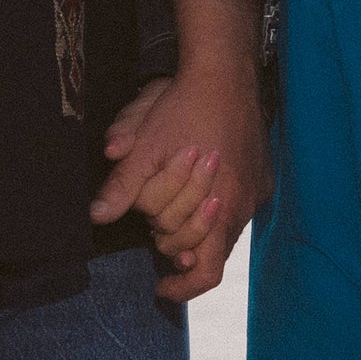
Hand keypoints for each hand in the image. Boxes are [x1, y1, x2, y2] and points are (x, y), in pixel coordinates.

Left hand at [93, 54, 269, 303]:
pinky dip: (215, 209)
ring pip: (225, 229)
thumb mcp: (147, 146)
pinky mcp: (262, 175)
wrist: (225, 71)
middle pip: (211, 251)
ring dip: (197, 228)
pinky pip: (238, 205)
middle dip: (179, 249)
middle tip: (154, 231)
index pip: (206, 272)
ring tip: (171, 211)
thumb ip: (124, 185)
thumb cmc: (185, 108)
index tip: (160, 286)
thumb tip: (97, 217)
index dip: (183, 287)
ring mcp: (257, 190)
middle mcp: (243, 206)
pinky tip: (197, 190)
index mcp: (220, 208)